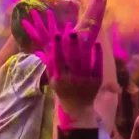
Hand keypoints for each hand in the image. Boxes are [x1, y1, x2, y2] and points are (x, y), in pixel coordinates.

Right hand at [24, 10, 102, 124]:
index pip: (57, 59)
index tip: (56, 33)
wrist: (78, 107)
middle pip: (72, 59)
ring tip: (84, 33)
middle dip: (71, 44)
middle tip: (72, 30)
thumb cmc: (62, 90)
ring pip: (85, 61)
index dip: (57, 46)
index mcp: (59, 78)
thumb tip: (41, 48)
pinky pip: (97, 66)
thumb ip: (49, 64)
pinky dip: (97, 55)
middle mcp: (71, 78)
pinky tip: (97, 44)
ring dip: (84, 47)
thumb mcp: (52, 79)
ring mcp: (85, 80)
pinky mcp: (96, 81)